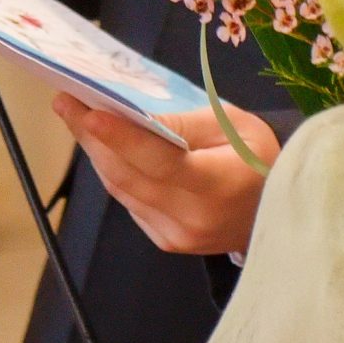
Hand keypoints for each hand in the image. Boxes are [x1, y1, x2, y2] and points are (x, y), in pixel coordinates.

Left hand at [52, 94, 277, 255]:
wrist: (277, 210)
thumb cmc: (260, 157)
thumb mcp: (234, 125)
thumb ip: (185, 123)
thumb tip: (135, 115)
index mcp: (218, 186)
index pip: (160, 161)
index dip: (121, 137)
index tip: (87, 111)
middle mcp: (193, 218)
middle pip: (128, 176)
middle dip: (92, 137)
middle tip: (66, 101)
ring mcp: (176, 236)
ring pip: (122, 189)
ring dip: (97, 151)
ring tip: (75, 115)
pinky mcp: (165, 240)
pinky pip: (130, 201)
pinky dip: (114, 170)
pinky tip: (103, 145)